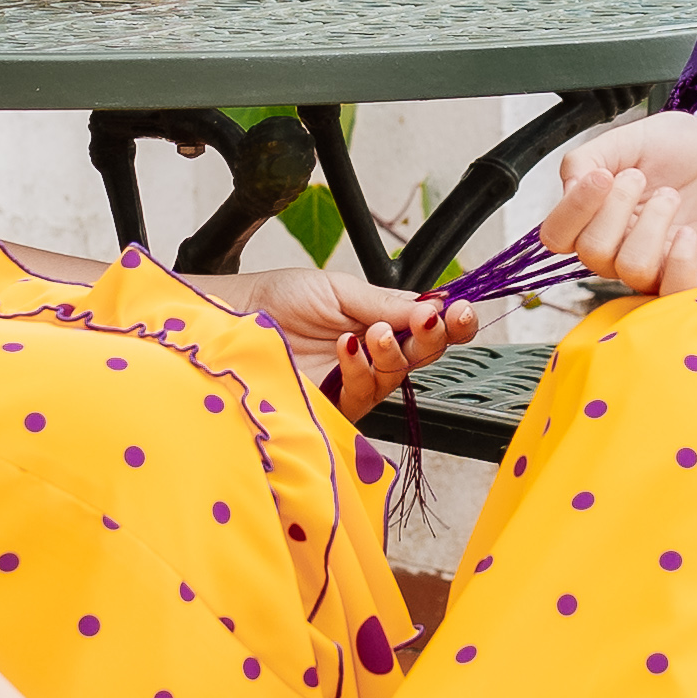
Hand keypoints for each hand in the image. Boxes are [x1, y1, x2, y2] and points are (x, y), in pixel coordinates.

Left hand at [246, 268, 470, 410]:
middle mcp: (374, 355)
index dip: (451, 323)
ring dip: (393, 353)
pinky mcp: (335, 407)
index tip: (460, 311)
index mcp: (382, 322)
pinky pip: (363, 395)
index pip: (428, 328)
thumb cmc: (279, 300)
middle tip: (432, 321)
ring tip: (373, 333)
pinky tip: (348, 349)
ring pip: (397, 378)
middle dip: (434, 337)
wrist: (236, 318)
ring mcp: (355, 383)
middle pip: (423, 356)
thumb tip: (434, 306)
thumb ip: (386, 303)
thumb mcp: (340, 290)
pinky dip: (361, 370)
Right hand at [536, 116, 696, 297]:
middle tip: (641, 178)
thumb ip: (584, 159)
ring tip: (671, 197)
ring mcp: (656, 265)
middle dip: (617, 207)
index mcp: (595, 217)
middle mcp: (618, 248)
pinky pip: (673, 291)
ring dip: (651, 224)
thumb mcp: (627, 140)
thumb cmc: (679, 148)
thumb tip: (569, 190)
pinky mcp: (694, 274)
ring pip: (631, 268)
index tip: (602, 176)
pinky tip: (688, 231)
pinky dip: (678, 261)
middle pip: (592, 253)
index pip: (556, 237)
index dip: (572, 210)